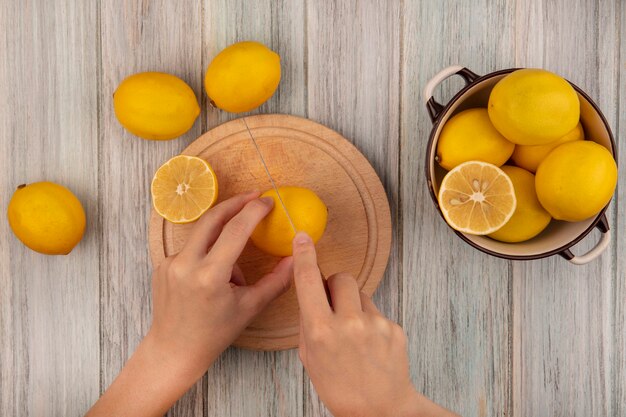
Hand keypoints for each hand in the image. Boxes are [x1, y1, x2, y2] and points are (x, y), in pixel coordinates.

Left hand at [86, 191, 292, 416]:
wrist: (174, 349)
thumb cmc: (214, 333)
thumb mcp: (250, 307)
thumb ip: (276, 281)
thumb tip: (297, 259)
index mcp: (210, 276)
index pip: (235, 230)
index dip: (254, 210)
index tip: (267, 201)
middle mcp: (186, 264)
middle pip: (213, 218)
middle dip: (235, 203)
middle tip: (254, 196)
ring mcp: (170, 263)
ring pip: (203, 234)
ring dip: (222, 239)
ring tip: (234, 276)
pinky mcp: (163, 264)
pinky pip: (192, 248)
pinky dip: (207, 256)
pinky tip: (212, 282)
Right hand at [292, 231, 457, 416]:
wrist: (382, 410)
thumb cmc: (341, 389)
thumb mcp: (310, 359)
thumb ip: (309, 323)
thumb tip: (312, 294)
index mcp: (321, 331)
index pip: (309, 281)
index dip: (304, 256)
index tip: (303, 238)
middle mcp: (348, 323)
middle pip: (341, 278)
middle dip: (335, 286)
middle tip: (334, 306)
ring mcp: (375, 324)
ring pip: (361, 294)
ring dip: (354, 305)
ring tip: (355, 335)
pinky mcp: (394, 328)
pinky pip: (377, 311)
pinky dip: (371, 322)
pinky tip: (371, 345)